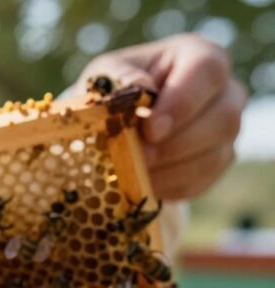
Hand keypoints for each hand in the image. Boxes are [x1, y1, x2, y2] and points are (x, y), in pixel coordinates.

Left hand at [75, 33, 247, 200]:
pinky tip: (142, 183)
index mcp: (199, 56)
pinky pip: (204, 180)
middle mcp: (225, 91)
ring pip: (215, 154)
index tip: (150, 129)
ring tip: (132, 173)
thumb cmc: (115, 89)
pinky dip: (170, 185)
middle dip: (175, 144)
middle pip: (223, 118)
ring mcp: (226, 129)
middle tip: (136, 157)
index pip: (207, 70)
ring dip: (170, 169)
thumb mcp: (107, 75)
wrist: (116, 121)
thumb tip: (139, 86)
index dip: (182, 102)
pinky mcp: (218, 161)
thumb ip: (120, 77)